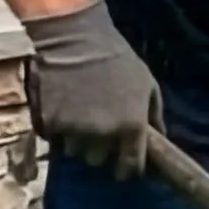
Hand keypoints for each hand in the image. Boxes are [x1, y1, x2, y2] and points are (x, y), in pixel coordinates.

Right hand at [19, 3, 163, 173]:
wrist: (74, 39)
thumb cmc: (117, 59)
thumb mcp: (147, 84)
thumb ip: (154, 115)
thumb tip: (160, 139)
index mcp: (131, 126)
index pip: (130, 165)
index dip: (127, 169)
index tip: (123, 167)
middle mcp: (102, 134)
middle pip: (97, 160)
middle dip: (99, 149)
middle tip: (98, 130)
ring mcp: (73, 130)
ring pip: (74, 151)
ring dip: (76, 139)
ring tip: (78, 116)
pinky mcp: (48, 123)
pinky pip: (52, 138)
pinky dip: (56, 129)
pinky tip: (61, 108)